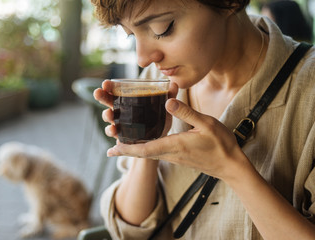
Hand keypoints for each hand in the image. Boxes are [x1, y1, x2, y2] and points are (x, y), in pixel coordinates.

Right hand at [93, 80, 178, 140]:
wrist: (159, 139)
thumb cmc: (160, 118)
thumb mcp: (165, 107)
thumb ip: (169, 95)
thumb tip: (175, 83)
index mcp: (129, 99)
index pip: (116, 90)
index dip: (109, 86)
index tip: (106, 83)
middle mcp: (122, 110)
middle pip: (108, 101)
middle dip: (101, 97)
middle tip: (98, 93)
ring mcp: (120, 123)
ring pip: (109, 117)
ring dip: (107, 115)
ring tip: (110, 115)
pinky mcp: (122, 135)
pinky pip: (114, 133)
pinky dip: (111, 131)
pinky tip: (114, 130)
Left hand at [107, 98, 246, 179]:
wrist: (230, 165)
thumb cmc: (220, 144)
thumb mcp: (206, 124)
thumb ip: (186, 113)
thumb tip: (166, 102)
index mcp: (175, 146)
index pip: (144, 149)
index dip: (126, 149)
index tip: (111, 149)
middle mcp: (171, 154)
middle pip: (142, 153)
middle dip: (125, 150)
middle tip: (110, 147)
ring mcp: (174, 157)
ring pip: (149, 154)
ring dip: (134, 150)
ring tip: (121, 144)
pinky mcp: (179, 157)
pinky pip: (157, 153)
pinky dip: (145, 149)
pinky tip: (144, 143)